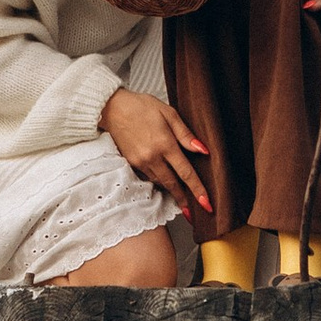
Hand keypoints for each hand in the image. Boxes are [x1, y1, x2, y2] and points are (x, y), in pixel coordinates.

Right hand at [102, 86, 210, 211]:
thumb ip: (186, 135)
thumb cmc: (142, 107)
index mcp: (165, 144)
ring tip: (183, 198)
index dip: (198, 190)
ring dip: (172, 191)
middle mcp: (152, 157)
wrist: (113, 108)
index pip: (186, 173)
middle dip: (184, 200)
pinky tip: (166, 180)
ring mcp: (140, 162)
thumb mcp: (169, 114)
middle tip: (194, 213)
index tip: (207, 204)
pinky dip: (160, 180)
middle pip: (172, 185)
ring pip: (161, 182)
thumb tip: (204, 150)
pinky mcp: (131, 163)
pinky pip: (149, 177)